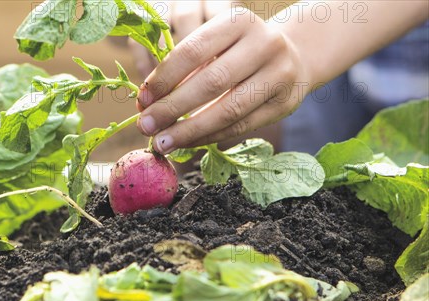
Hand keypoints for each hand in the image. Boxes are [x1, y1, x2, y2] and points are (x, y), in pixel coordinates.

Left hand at [136, 7, 306, 153]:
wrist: (295, 54)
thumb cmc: (239, 51)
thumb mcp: (216, 45)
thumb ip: (184, 69)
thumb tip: (146, 104)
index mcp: (238, 21)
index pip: (193, 51)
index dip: (164, 78)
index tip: (141, 99)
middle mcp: (264, 44)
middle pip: (211, 82)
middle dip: (172, 108)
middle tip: (145, 126)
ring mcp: (279, 75)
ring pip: (228, 109)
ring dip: (189, 130)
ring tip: (162, 142)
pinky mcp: (285, 104)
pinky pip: (241, 127)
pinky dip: (209, 137)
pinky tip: (187, 143)